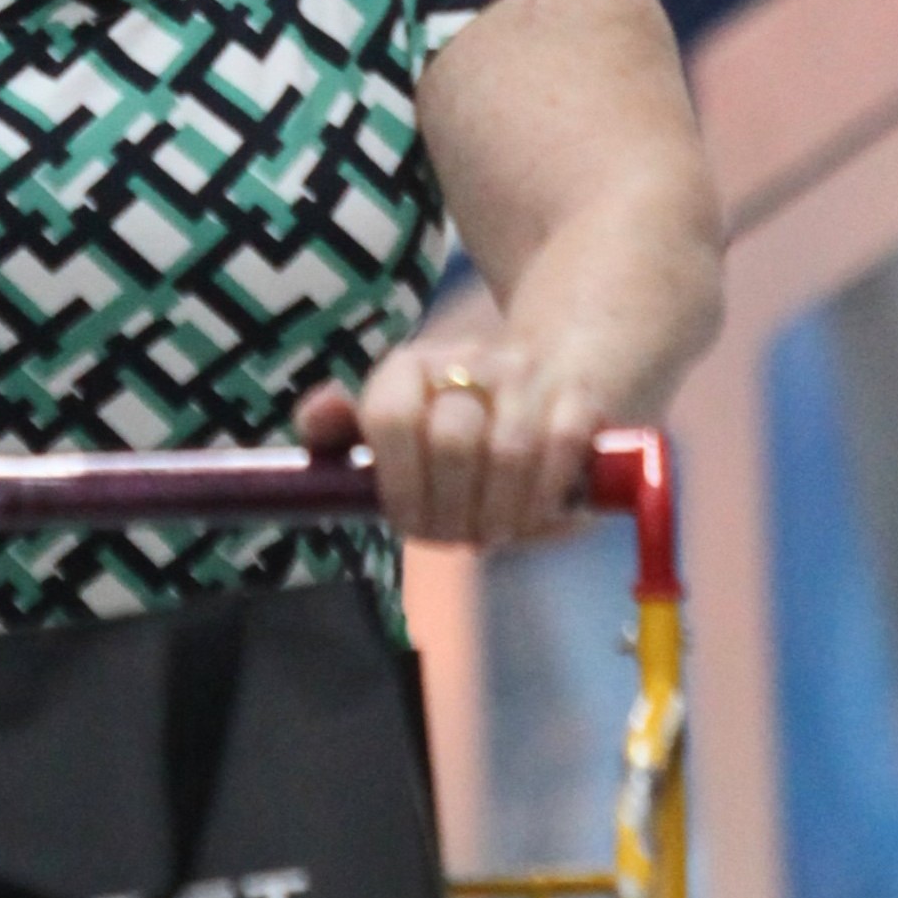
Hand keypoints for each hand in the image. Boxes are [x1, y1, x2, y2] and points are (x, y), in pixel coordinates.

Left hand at [294, 315, 625, 552]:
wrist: (555, 369)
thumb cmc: (455, 420)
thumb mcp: (391, 424)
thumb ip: (340, 430)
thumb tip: (318, 416)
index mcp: (410, 368)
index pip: (391, 418)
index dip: (400, 485)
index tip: (410, 524)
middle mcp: (467, 360)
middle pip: (452, 442)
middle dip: (452, 509)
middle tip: (456, 537)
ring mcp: (527, 375)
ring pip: (510, 452)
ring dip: (499, 512)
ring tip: (494, 532)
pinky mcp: (579, 396)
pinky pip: (562, 451)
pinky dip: (546, 498)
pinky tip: (535, 517)